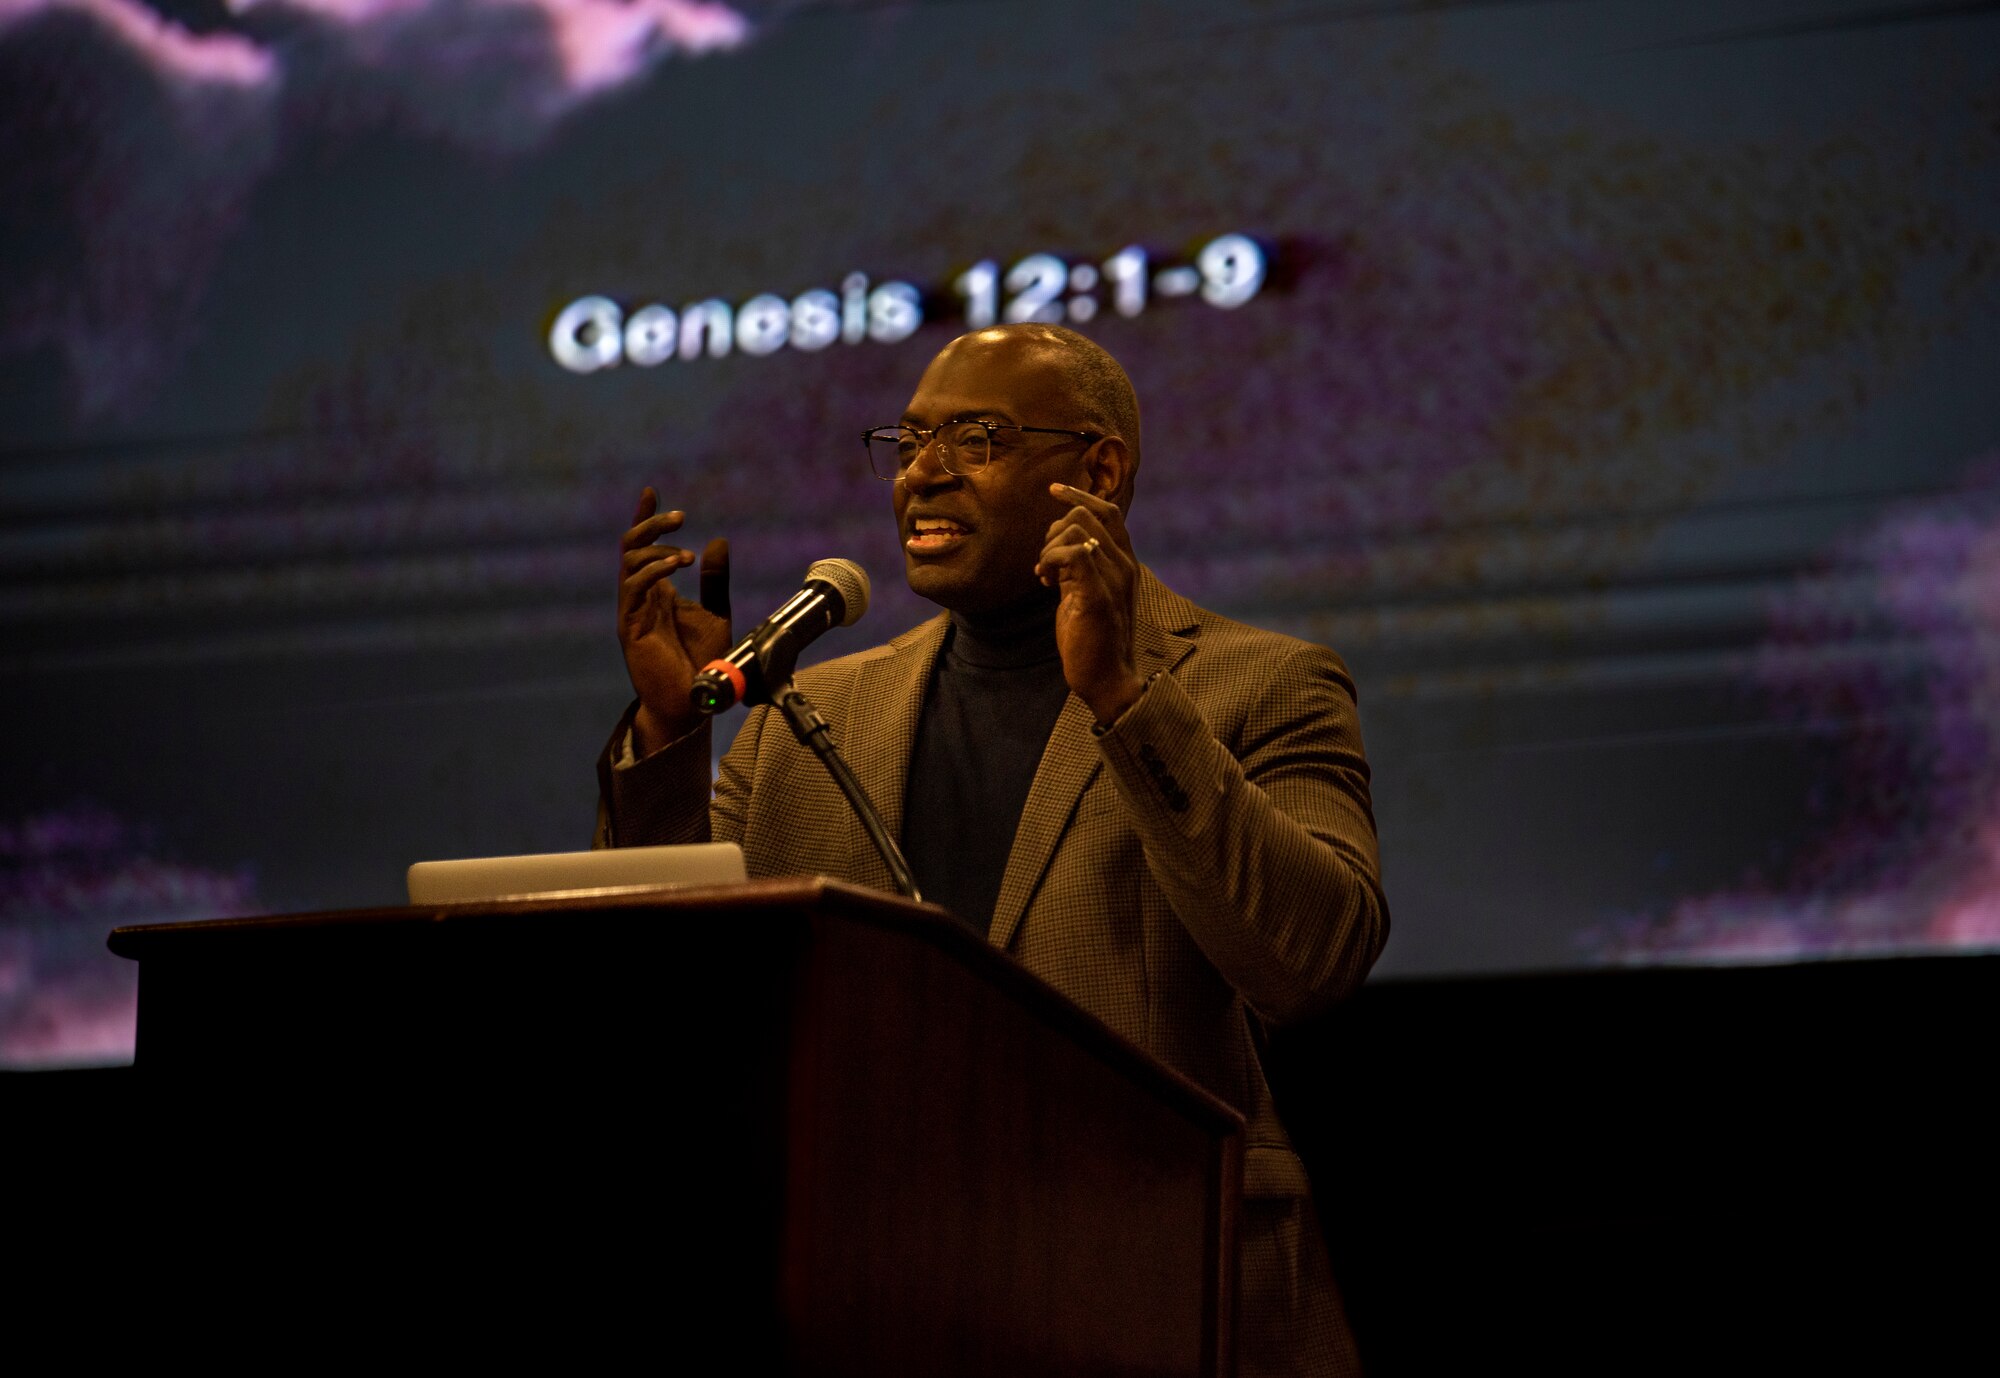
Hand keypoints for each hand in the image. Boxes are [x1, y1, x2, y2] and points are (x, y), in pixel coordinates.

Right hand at [618, 487, 731, 753]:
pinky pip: (633, 588)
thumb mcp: (716, 610)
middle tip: (680, 516)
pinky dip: (653, 572)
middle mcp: (640, 597)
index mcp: (656, 590)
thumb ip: (714, 578)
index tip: (651, 491)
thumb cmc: (702, 661)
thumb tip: (718, 540)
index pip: (643, 546)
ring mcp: (633, 610)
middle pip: (631, 546)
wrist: (692, 700)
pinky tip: (676, 567)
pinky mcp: (631, 627)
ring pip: (629, 562)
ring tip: (686, 556)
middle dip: (650, 524)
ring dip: (657, 549)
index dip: (645, 517)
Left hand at [1036, 482, 1145, 724]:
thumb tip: (1060, 542)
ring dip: (1048, 548)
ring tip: (1045, 577)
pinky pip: (1072, 554)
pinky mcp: (1097, 596)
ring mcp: (1114, 580)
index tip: (1054, 489)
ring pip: (1076, 530)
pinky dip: (1049, 561)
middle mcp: (1125, 565)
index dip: (1079, 495)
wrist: (1108, 678)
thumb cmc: (1094, 637)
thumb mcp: (1088, 591)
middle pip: (1085, 515)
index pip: (1108, 511)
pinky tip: (1044, 581)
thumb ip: (1081, 566)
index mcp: (1125, 562)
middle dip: (1054, 531)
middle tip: (1045, 564)